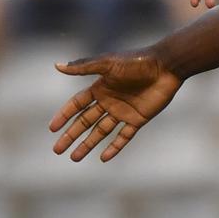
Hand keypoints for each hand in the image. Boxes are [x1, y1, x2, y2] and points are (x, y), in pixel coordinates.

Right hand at [49, 51, 181, 161]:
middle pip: (85, 121)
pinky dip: (114, 147)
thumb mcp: (108, 63)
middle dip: (71, 135)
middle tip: (57, 150)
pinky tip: (103, 158)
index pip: (77, 104)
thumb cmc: (136, 62)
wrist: (166, 66)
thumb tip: (57, 66)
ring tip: (74, 158)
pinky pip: (123, 136)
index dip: (64, 115)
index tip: (52, 129)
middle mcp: (109, 100)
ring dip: (87, 144)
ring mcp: (123, 111)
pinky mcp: (138, 119)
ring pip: (101, 131)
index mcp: (100, 87)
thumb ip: (83, 67)